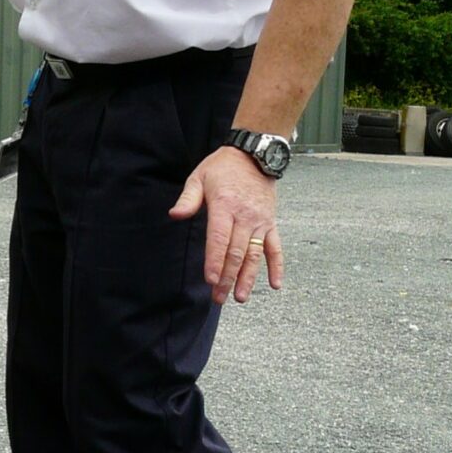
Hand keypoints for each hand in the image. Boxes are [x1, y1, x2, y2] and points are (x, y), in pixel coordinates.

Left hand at [168, 147, 283, 304]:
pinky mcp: (271, 223)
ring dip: (248, 277)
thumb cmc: (222, 168)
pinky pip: (275, 247)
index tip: (211, 280)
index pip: (219, 239)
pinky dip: (277, 266)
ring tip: (240, 297)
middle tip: (219, 297)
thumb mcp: (199, 177)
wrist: (254, 155)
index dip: (215, 261)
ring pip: (255, 254)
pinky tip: (275, 284)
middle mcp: (245, 216)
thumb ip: (188, 199)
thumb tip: (175, 215)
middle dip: (228, 277)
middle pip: (236, 252)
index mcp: (224, 205)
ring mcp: (260, 221)